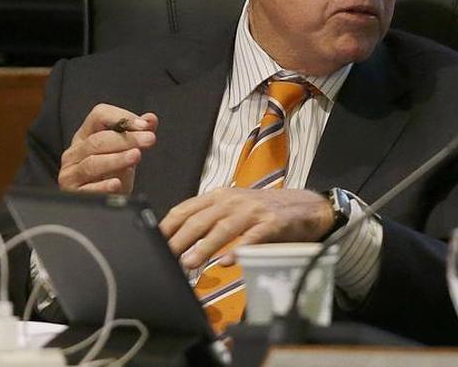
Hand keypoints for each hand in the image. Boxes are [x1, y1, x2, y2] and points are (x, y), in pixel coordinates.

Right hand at [57, 104, 157, 193]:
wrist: (104, 201)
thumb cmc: (112, 173)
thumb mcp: (126, 151)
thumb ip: (138, 134)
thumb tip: (150, 119)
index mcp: (86, 136)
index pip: (99, 115)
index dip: (122, 117)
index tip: (145, 125)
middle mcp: (74, 152)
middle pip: (98, 140)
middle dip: (126, 139)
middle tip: (149, 139)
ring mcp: (71, 173)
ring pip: (93, 163)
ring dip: (117, 159)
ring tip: (136, 156)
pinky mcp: (73, 193)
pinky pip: (88, 189)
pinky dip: (103, 186)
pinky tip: (117, 184)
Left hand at [160, 188, 333, 268]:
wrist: (306, 206)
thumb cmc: (265, 212)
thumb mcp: (234, 209)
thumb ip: (209, 220)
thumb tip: (177, 242)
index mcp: (220, 195)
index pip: (185, 209)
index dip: (167, 226)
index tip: (151, 243)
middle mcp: (234, 200)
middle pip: (200, 220)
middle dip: (179, 239)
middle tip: (165, 257)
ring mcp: (253, 211)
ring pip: (223, 228)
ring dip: (204, 246)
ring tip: (189, 262)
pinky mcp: (272, 223)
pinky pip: (252, 238)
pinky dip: (239, 249)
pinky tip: (228, 261)